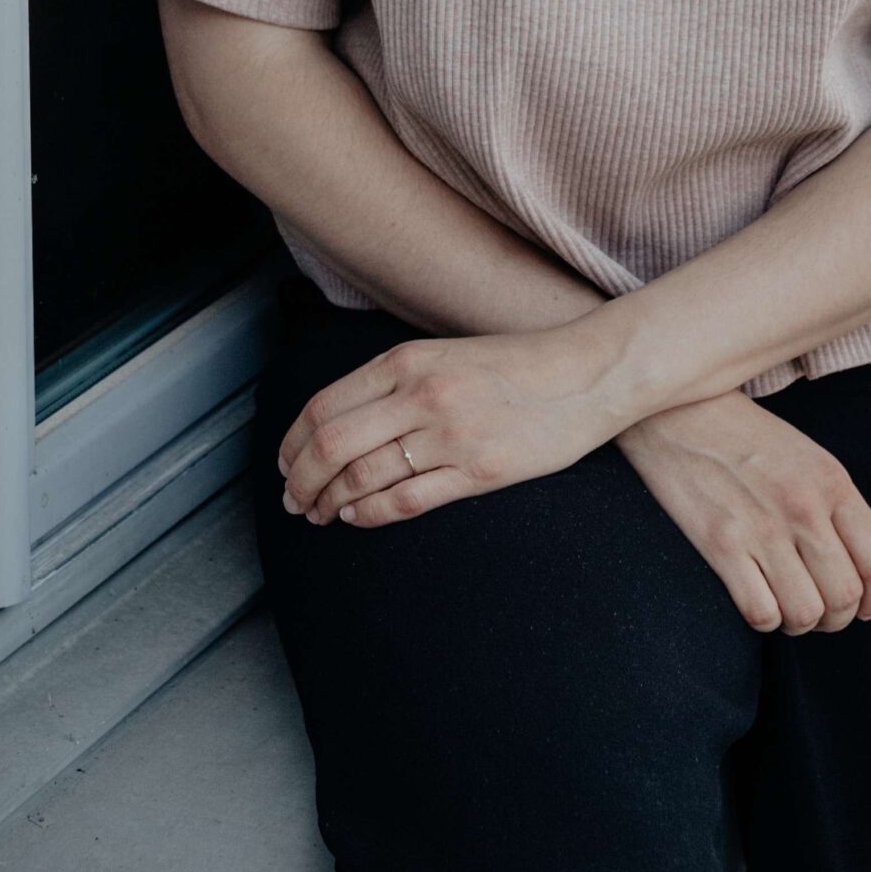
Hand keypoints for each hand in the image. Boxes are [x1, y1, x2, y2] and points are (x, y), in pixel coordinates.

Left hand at [278, 322, 621, 526]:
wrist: (587, 373)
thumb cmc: (515, 364)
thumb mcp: (445, 354)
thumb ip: (394, 381)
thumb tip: (338, 421)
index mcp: (408, 361)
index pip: (324, 406)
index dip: (292, 442)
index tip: (283, 463)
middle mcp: (422, 395)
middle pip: (331, 445)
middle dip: (300, 480)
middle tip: (292, 500)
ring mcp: (450, 435)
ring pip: (361, 477)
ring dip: (328, 502)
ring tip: (319, 513)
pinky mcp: (478, 471)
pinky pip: (405, 501)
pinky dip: (368, 514)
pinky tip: (355, 518)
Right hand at [615, 390, 870, 635]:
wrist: (676, 408)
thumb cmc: (744, 435)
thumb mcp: (806, 455)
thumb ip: (834, 506)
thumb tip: (857, 570)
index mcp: (831, 481)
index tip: (864, 608)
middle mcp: (803, 505)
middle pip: (845, 596)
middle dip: (835, 618)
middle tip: (817, 609)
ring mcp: (761, 526)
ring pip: (806, 613)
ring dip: (799, 622)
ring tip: (785, 605)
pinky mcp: (719, 543)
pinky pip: (761, 612)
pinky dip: (763, 619)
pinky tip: (755, 598)